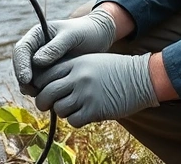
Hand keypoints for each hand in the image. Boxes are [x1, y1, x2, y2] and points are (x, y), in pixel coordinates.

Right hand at [12, 8, 116, 92]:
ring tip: (40, 95)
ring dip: (31, 88)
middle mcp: (35, 49)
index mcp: (37, 35)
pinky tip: (50, 96)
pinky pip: (41, 84)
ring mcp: (41, 62)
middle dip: (24, 80)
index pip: (21, 50)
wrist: (99, 37)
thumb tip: (37, 61)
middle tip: (32, 92)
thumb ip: (55, 47)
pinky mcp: (49, 73)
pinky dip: (42, 91)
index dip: (21, 65)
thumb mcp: (72, 36)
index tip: (26, 79)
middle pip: (21, 66)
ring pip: (29, 77)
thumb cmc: (86, 32)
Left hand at [33, 53, 158, 126]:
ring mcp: (86, 94)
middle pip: (47, 94)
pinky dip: (75, 120)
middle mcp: (78, 78)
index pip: (45, 75)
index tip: (41, 90)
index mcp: (75, 63)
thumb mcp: (90, 61)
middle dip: (43, 102)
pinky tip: (83, 114)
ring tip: (72, 107)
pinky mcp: (95, 110)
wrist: (141, 78)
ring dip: (63, 111)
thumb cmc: (115, 70)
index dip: (39, 85)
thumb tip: (48, 84)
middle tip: (46, 105)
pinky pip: (73, 120)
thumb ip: (71, 69)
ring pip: (59, 109)